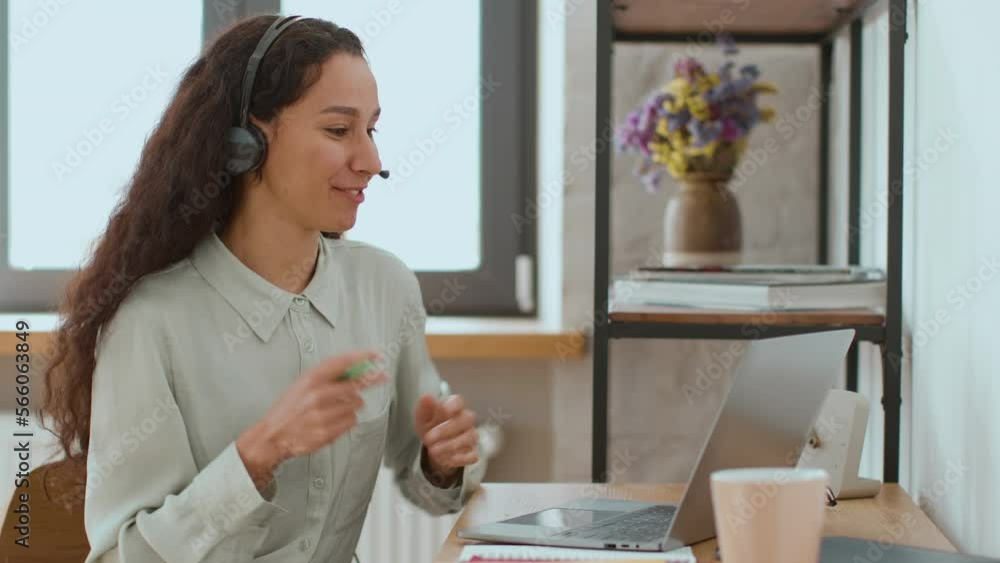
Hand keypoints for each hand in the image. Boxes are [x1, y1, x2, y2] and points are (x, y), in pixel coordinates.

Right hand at [237, 350, 387, 489]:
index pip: (341, 362)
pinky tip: (334, 420)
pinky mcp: (327, 432)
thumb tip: (356, 369)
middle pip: (356, 384)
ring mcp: (322, 415)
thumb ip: (326, 377)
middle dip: (370, 380)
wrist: (272, 437)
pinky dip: (348, 420)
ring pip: (356, 404)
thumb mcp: (302, 385)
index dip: (362, 356)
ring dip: (353, 405)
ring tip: (337, 408)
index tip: (375, 355)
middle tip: (382, 376)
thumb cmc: (288, 410)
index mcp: (310, 380)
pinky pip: (352, 421)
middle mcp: (316, 395)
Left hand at [414, 393, 478, 487]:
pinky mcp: (472, 452)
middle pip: (465, 419)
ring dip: (450, 445)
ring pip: (468, 438)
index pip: (458, 401)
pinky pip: (472, 455)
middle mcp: (466, 420)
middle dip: (446, 429)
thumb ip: (425, 408)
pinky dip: (459, 458)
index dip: (453, 405)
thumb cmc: (431, 427)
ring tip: (433, 451)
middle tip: (428, 438)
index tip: (444, 409)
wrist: (434, 448)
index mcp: (454, 407)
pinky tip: (445, 460)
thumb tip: (426, 396)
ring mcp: (471, 436)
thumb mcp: (423, 418)